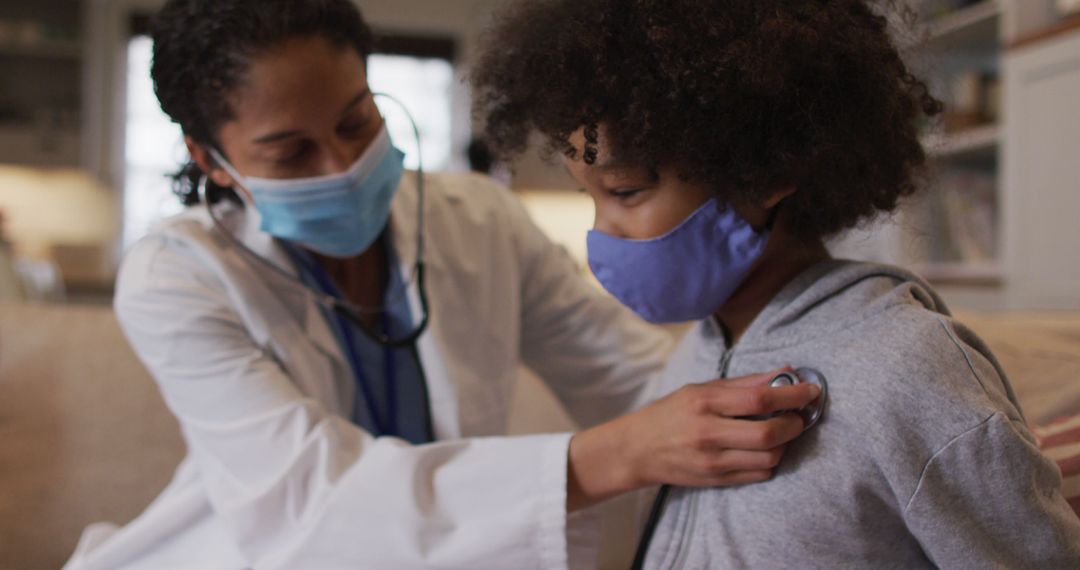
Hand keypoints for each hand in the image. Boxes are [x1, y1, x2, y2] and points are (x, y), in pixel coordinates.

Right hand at [567, 369, 819, 510]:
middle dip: (794, 424)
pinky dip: (770, 461)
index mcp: (705, 402)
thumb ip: (745, 382)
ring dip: (784, 444)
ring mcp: (712, 460)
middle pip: (769, 433)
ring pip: (769, 457)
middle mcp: (709, 433)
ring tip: (781, 432)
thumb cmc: (670, 413)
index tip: (811, 390)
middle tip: (799, 416)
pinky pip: (759, 475)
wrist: (637, 450)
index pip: (760, 398)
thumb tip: (786, 372)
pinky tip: (764, 449)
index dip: (793, 395)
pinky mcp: (716, 480)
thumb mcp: (701, 389)